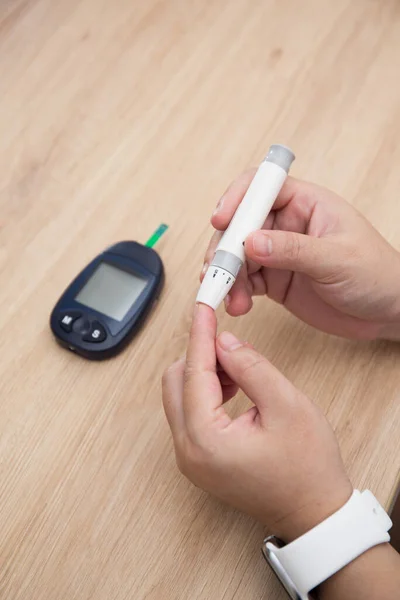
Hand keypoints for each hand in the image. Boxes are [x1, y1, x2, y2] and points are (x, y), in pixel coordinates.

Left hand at [162, 304, 352, 541]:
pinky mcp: (198, 460)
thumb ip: (251, 367)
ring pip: (179, 397)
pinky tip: (233, 388)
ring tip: (239, 370)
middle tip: (227, 340)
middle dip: (198, 355)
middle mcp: (188, 452)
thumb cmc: (307, 467)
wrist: (314, 512)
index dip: (200, 335)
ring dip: (202, 374)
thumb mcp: (286, 405)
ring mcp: (190, 459)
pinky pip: (189, 414)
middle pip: (174, 383)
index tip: (202, 307)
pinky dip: (205, 393)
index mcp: (206, 440)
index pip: (193, 372)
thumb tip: (223, 342)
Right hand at [203, 173, 399, 339]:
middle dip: (225, 247)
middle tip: (218, 271)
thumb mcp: (337, 258)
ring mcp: (278, 253)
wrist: (388, 311)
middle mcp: (287, 224)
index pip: (261, 187)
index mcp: (305, 203)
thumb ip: (294, 250)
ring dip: (227, 275)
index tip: (220, 221)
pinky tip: (237, 305)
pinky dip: (235, 292)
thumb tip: (252, 242)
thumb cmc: (376, 273)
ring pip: (238, 256)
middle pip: (240, 224)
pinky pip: (245, 282)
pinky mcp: (275, 280)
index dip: (236, 199)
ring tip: (228, 297)